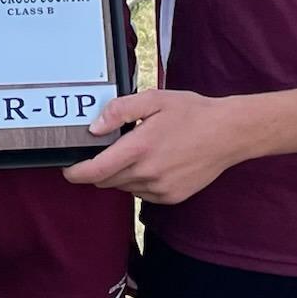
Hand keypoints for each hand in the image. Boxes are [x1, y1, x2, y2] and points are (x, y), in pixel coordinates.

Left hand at [62, 89, 242, 203]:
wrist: (229, 134)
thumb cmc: (192, 112)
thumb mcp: (154, 100)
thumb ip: (120, 110)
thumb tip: (95, 128)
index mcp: (139, 149)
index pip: (95, 171)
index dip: (75, 172)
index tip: (67, 167)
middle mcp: (147, 174)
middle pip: (106, 181)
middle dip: (99, 168)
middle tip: (108, 148)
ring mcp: (160, 189)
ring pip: (124, 187)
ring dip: (120, 174)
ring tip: (138, 151)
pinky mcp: (171, 197)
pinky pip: (142, 193)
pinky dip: (139, 181)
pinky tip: (154, 162)